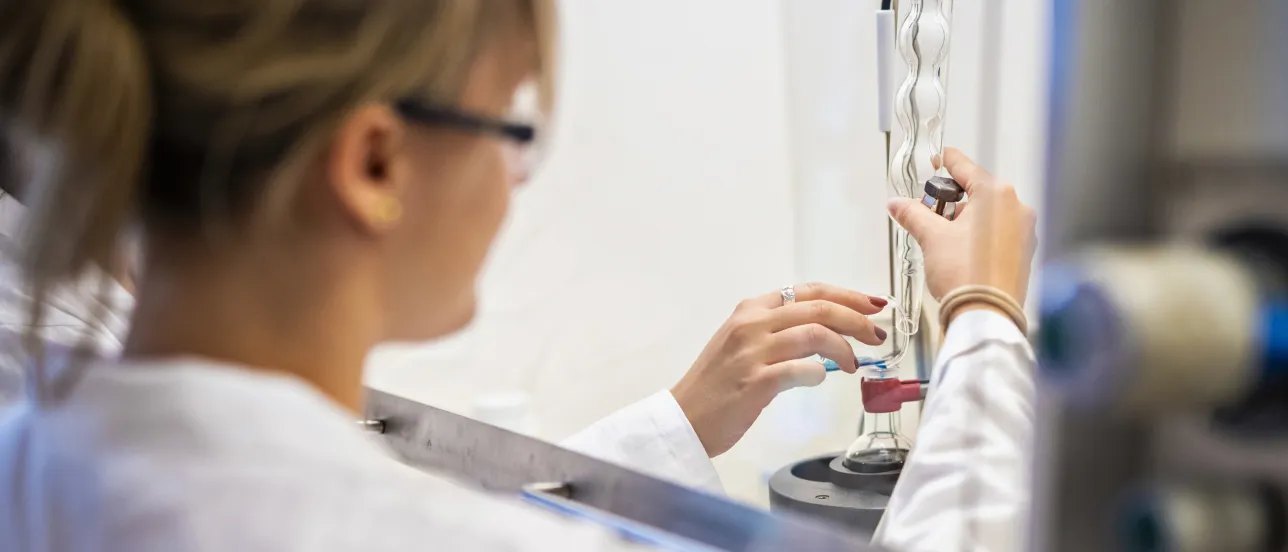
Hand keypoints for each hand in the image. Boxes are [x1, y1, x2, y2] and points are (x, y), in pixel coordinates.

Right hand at [670, 283, 886, 456]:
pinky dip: (819, 373)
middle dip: (857, 320)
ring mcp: (753, 351)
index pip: (809, 291)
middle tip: (876, 335)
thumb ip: (778, 332)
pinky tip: (821, 379)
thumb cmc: (717, 385)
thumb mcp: (743, 344)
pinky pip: (802, 370)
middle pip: (819, 308)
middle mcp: (752, 324)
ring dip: (844, 348)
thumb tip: (827, 334)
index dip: (847, 296)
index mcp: (751, 310)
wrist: (685, 418)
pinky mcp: (756, 381)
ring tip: (852, 364)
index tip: (872, 306)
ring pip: (815, 333)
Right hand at [887, 148, 1037, 305]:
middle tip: (929, 215)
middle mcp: (1017, 208)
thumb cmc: (965, 274)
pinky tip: (961, 253)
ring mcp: (1024, 232)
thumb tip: (897, 204)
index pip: (966, 168)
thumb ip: (913, 214)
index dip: (947, 162)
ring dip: (964, 221)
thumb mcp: (931, 237)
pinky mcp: (1024, 253)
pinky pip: (998, 233)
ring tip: (942, 241)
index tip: (939, 158)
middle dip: (951, 202)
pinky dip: (978, 236)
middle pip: (977, 193)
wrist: (985, 315)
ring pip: (987, 215)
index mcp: (997, 195)